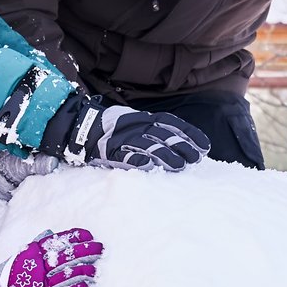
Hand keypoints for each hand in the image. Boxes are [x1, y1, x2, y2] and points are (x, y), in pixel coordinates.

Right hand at [0, 227, 102, 286]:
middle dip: (86, 251)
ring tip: (95, 269)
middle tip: (100, 249)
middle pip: (67, 257)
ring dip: (84, 271)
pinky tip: (86, 286)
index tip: (89, 236)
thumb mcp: (22, 258)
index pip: (57, 242)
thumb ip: (37, 246)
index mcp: (33, 255)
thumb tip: (50, 232)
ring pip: (68, 275)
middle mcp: (38, 268)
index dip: (75, 238)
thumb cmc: (12, 279)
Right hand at [45, 95, 208, 171]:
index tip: (204, 146)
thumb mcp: (137, 123)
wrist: (82, 128)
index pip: (173, 124)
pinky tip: (151, 168)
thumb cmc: (114, 129)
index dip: (189, 134)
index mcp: (145, 119)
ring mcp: (125, 139)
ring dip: (166, 156)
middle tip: (196, 159)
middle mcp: (138, 127)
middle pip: (165, 136)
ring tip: (179, 166)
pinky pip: (127, 156)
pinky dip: (139, 161)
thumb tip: (181, 144)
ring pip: (149, 146)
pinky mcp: (112, 151)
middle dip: (182, 147)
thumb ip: (155, 131)